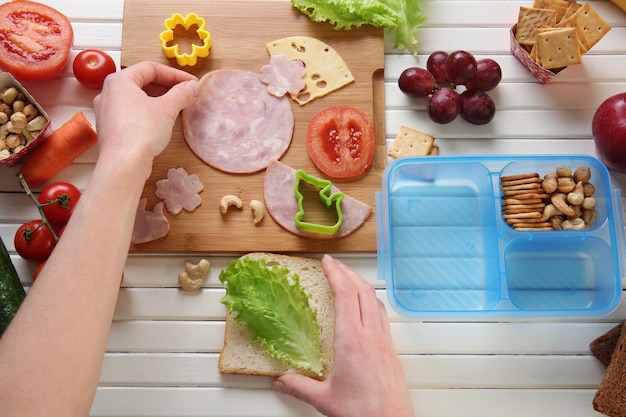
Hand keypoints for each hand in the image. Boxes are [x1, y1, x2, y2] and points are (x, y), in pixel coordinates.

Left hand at [93, 61, 199, 171]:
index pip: (151, 68)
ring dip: (159, 100)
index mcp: (119, 80)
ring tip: (177, 107)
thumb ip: (182, 93)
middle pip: (143, 82)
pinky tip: (162, 122)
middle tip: (186, 94)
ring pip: (137, 99)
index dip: (175, 74)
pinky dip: (148, 113)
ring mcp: (108, 112)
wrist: (123, 165)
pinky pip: (132, 113)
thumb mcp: (167, 109)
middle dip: (167, 87)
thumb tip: (192, 87)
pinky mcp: (111, 129)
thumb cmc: (141, 131)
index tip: (191, 83)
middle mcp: (108, 93)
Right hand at [273, 255, 413, 416]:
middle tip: (334, 264)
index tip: (327, 262)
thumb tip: (281, 380)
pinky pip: (381, 315)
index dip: (336, 273)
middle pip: (362, 291)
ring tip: (349, 279)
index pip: (345, 295)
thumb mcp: (324, 399)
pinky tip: (366, 307)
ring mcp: (384, 341)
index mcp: (352, 341)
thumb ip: (299, 386)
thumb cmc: (364, 412)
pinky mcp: (391, 350)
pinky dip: (371, 301)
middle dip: (347, 272)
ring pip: (375, 300)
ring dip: (361, 284)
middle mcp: (371, 336)